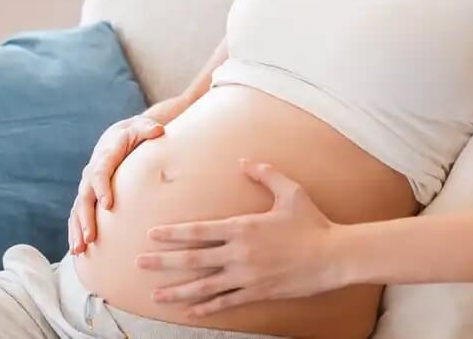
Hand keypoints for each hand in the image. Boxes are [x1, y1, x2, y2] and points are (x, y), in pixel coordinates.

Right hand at [68, 113, 165, 253]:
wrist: (117, 136)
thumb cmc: (134, 134)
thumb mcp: (142, 127)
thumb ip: (148, 129)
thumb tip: (159, 131)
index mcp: (105, 156)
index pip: (100, 172)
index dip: (102, 188)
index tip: (107, 205)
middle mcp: (91, 172)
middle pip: (85, 197)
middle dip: (86, 218)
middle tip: (90, 238)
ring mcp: (87, 186)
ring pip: (78, 209)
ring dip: (77, 230)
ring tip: (80, 250)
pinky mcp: (87, 197)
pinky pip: (77, 215)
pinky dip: (75, 232)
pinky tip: (78, 251)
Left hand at [136, 158, 344, 317]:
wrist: (333, 256)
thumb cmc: (312, 222)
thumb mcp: (290, 191)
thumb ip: (265, 173)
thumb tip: (244, 160)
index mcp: (242, 227)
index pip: (198, 231)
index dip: (172, 234)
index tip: (151, 235)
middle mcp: (239, 253)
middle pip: (193, 259)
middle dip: (162, 262)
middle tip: (138, 264)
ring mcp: (247, 276)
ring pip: (204, 286)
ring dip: (177, 291)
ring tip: (155, 295)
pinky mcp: (257, 292)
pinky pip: (226, 302)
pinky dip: (206, 308)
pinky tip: (190, 312)